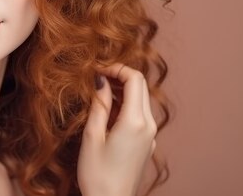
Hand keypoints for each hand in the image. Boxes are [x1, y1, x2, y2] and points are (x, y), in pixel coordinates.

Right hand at [77, 64, 156, 195]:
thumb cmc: (97, 174)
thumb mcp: (92, 136)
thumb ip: (99, 105)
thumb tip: (101, 80)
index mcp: (135, 121)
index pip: (135, 79)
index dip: (116, 68)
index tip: (97, 70)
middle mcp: (148, 126)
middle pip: (141, 87)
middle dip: (120, 76)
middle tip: (97, 78)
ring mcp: (150, 136)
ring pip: (141, 100)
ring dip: (122, 91)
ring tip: (99, 95)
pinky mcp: (147, 144)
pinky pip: (140, 115)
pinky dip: (126, 106)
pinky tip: (107, 114)